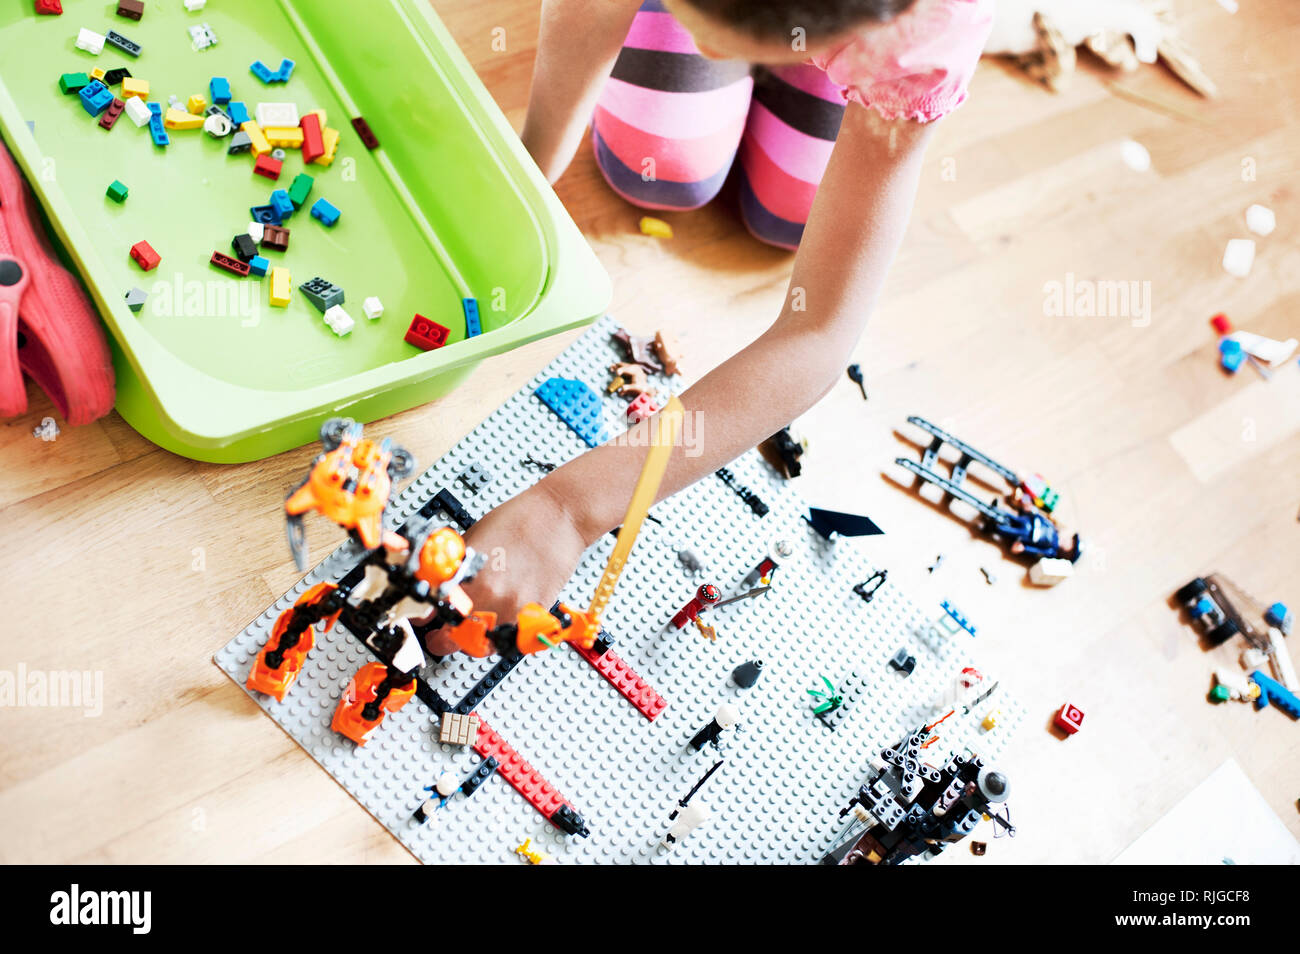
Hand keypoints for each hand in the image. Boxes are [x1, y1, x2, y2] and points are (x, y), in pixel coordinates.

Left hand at [422, 481, 590, 655]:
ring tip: (472, 629)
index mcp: (464, 577)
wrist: (558, 516)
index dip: (424, 618)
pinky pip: (509, 640)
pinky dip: (500, 636)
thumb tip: (435, 584)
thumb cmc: (518, 519)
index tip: (424, 619)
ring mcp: (512, 609)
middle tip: (441, 636)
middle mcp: (487, 597)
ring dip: (473, 641)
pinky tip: (498, 624)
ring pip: (482, 646)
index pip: (432, 613)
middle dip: (443, 638)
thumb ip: (452, 569)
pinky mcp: (534, 614)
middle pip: (453, 639)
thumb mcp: (470, 539)